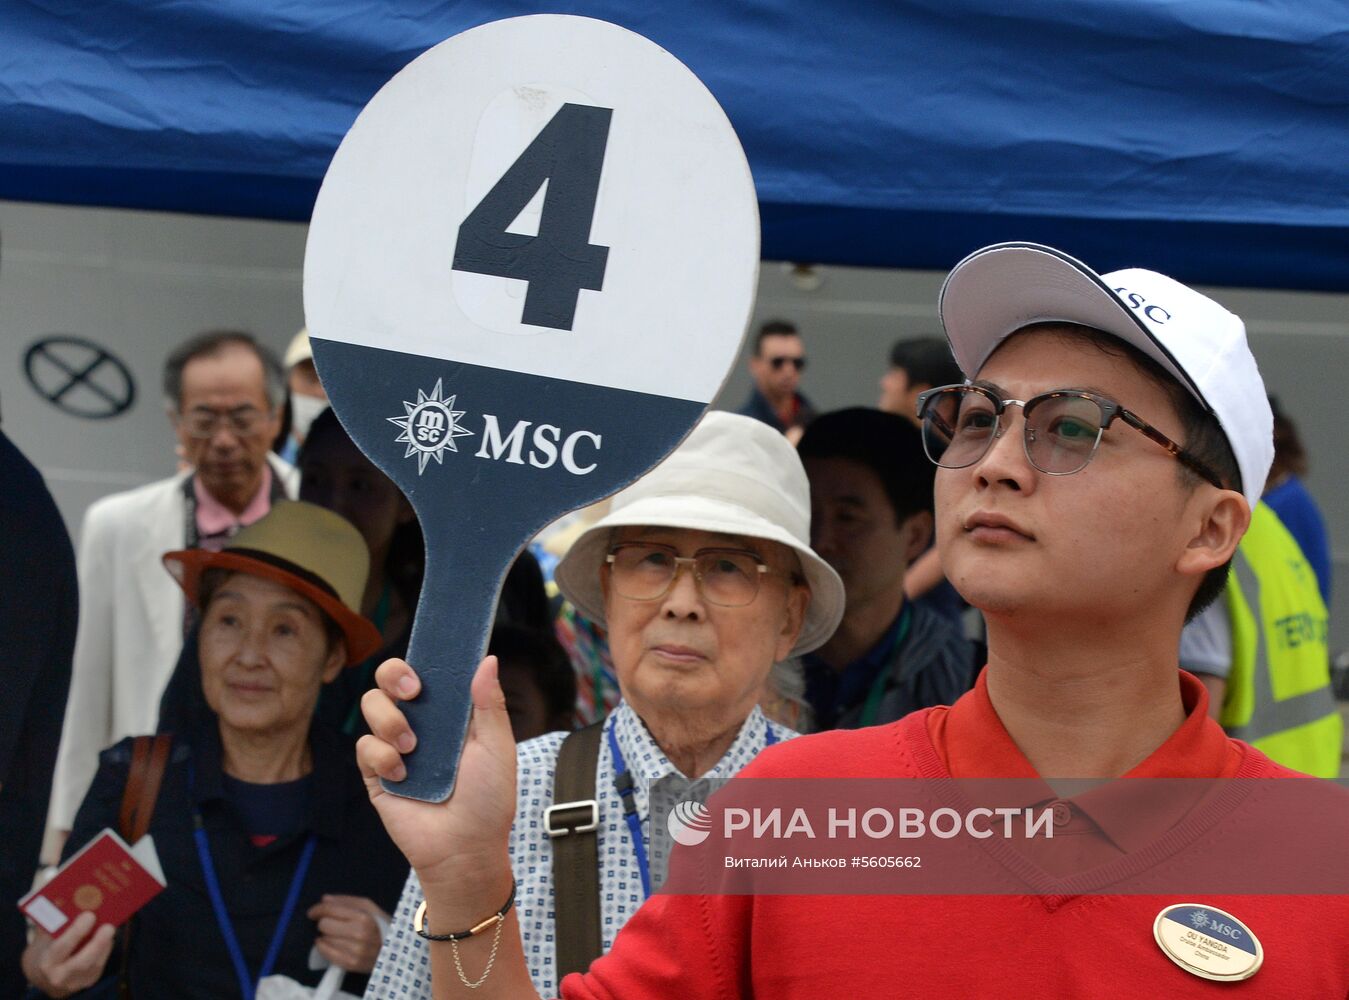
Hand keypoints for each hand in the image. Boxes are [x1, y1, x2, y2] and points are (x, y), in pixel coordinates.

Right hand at [21, 912, 115, 997]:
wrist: (44, 975)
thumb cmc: (45, 949)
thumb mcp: (43, 938)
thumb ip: (53, 922)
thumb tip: (69, 897)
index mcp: (46, 962)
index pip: (60, 948)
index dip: (76, 932)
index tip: (89, 915)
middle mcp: (60, 976)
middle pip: (82, 961)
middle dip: (97, 943)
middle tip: (109, 926)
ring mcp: (76, 981)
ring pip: (95, 964)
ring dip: (106, 944)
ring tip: (111, 927)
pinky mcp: (89, 980)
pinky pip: (100, 964)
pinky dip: (106, 948)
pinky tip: (110, 935)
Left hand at [307, 895, 387, 972]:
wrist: (394, 949)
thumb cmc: (380, 924)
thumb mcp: (369, 907)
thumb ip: (347, 901)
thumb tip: (324, 899)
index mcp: (363, 916)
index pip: (330, 910)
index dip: (318, 909)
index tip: (313, 912)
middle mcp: (359, 934)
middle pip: (324, 925)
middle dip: (324, 922)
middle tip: (330, 923)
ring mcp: (355, 951)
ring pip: (324, 940)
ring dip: (326, 936)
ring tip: (335, 934)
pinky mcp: (351, 964)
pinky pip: (327, 954)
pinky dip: (324, 948)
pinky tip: (329, 944)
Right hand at [357, 656, 516, 891]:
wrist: (465, 849)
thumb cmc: (489, 800)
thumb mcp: (497, 748)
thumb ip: (490, 704)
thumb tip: (487, 659)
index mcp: (448, 714)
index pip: (426, 673)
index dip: (419, 661)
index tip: (426, 664)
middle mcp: (419, 725)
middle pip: (387, 680)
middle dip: (393, 675)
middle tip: (413, 693)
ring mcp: (395, 747)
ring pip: (371, 706)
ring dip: (391, 720)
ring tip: (413, 747)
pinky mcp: (376, 774)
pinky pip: (364, 747)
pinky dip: (382, 756)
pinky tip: (403, 775)